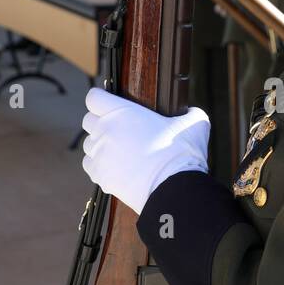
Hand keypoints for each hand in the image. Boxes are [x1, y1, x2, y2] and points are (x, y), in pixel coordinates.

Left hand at [82, 85, 210, 213]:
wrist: (173, 187)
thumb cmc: (181, 153)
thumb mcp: (194, 123)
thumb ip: (190, 113)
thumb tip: (192, 113)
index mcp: (120, 111)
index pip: (94, 98)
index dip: (102, 99)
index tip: (110, 104)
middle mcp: (104, 130)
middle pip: (89, 120)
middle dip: (100, 122)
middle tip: (119, 130)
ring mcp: (100, 154)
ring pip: (89, 144)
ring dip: (100, 145)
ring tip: (119, 151)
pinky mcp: (100, 175)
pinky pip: (90, 165)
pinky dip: (99, 165)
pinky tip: (115, 166)